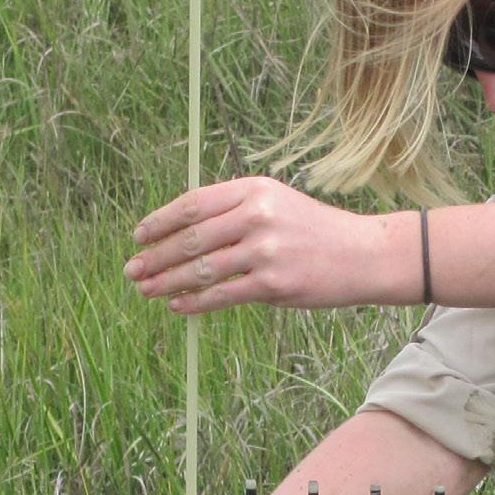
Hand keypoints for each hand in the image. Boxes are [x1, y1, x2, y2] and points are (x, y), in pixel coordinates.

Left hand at [124, 177, 396, 314]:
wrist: (363, 255)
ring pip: (202, 268)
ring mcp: (265, 251)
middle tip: (132, 269)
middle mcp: (257, 216)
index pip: (194, 204)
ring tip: (145, 290)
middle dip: (156, 255)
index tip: (138, 236)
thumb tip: (185, 234)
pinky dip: (195, 302)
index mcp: (253, 189)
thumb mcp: (275, 204)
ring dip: (167, 281)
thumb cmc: (315, 231)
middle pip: (192, 237)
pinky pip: (223, 295)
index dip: (160, 221)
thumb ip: (234, 211)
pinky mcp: (274, 285)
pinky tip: (176, 306)